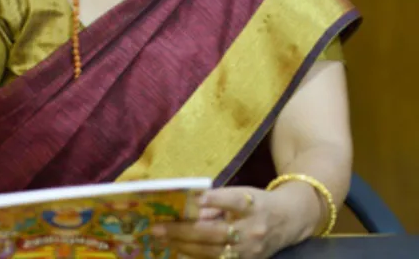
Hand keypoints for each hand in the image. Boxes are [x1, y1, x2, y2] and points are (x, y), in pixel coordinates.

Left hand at [152, 187, 290, 258]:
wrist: (289, 220)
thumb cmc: (257, 203)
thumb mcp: (241, 195)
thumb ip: (215, 202)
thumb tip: (185, 208)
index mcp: (252, 205)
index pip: (233, 201)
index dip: (214, 200)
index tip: (194, 198)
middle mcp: (253, 229)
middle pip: (215, 232)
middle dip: (183, 231)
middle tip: (157, 228)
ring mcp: (251, 250)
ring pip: (213, 252)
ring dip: (184, 246)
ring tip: (162, 240)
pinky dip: (197, 257)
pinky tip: (178, 252)